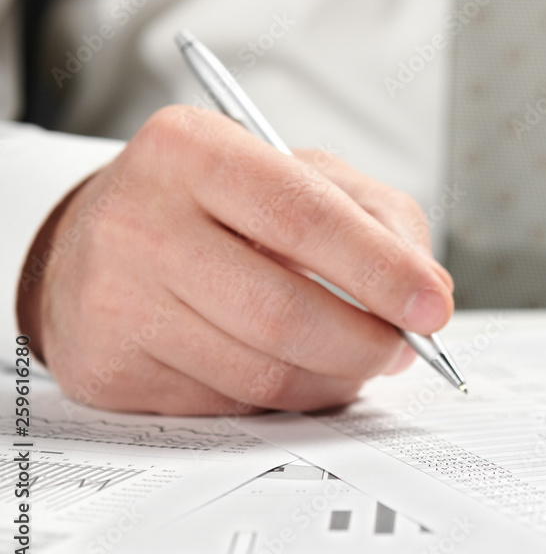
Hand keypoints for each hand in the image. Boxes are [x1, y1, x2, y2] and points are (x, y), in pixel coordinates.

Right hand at [17, 105, 453, 414]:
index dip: (381, 271)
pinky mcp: (110, 367)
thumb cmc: (218, 202)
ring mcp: (115, 300)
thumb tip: (429, 291)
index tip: (432, 307)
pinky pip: (228, 404)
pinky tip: (293, 367)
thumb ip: (379, 218)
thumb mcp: (302, 174)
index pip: (304, 217)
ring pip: (260, 373)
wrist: (104, 234)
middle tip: (403, 349)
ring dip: (333, 378)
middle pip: (282, 312)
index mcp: (192, 149)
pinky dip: (284, 396)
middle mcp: (139, 221)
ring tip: (355, 357)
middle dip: (365, 343)